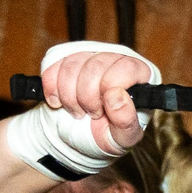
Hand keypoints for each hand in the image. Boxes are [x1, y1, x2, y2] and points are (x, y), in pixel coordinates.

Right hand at [39, 47, 155, 156]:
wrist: (82, 134)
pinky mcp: (67, 57)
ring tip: (77, 112)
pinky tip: (59, 102)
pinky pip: (53, 65)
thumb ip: (126, 121)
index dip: (109, 89)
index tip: (103, 110)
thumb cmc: (110, 133)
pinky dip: (52, 88)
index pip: (125, 68)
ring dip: (68, 96)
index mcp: (139, 75)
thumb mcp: (123, 137)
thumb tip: (118, 97)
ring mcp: (91, 55)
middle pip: (95, 66)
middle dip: (86, 98)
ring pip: (72, 65)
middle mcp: (116, 59)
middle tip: (90, 114)